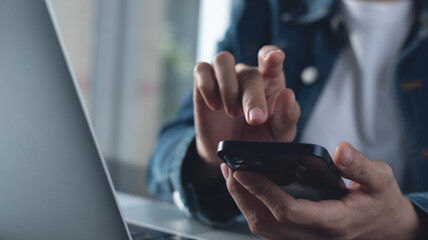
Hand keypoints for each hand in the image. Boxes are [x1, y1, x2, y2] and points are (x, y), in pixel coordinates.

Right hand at [192, 46, 299, 182]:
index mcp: (270, 81)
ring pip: (222, 60)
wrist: (231, 156)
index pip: (270, 58)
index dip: (271, 54)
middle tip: (255, 120)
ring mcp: (224, 78)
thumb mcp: (280, 134)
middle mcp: (247, 75)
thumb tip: (288, 95)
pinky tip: (214, 106)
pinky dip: (207, 86)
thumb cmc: (259, 139)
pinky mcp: (203, 85)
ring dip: (228, 86)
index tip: (274, 58)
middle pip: (248, 72)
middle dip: (252, 98)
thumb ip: (288, 116)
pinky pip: (201, 71)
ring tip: (233, 113)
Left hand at [221, 142, 420, 238]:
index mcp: (333, 221)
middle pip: (266, 222)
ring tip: (230, 175)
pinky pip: (268, 227)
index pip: (288, 210)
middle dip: (242, 196)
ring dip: (243, 202)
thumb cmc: (380, 200)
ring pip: (263, 228)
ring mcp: (305, 239)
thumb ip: (360, 167)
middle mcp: (314, 236)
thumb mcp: (380, 179)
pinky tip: (246, 188)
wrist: (385, 225)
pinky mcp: (299, 235)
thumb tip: (340, 151)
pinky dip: (252, 208)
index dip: (262, 191)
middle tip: (228, 169)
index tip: (242, 171)